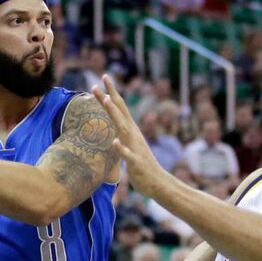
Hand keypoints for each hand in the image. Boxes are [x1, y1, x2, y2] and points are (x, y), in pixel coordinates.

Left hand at [92, 75, 167, 198]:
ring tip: (106, 100)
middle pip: (120, 111)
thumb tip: (114, 130)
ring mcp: (135, 147)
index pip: (119, 108)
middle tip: (103, 77)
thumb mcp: (129, 147)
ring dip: (114, 114)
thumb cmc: (141, 166)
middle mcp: (133, 135)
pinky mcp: (136, 163)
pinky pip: (128, 155)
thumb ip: (122, 137)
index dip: (110, 93)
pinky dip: (122, 148)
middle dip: (111, 95)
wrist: (158, 183)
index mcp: (130, 131)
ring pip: (123, 128)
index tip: (103, 77)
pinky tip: (115, 142)